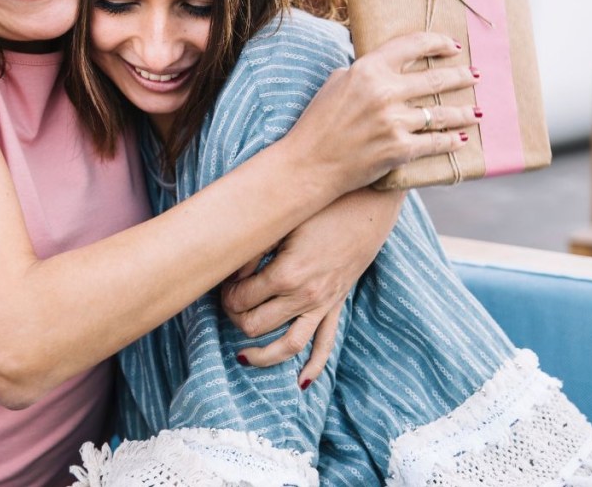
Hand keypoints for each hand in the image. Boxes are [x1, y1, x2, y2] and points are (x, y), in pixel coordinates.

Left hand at [221, 187, 404, 386]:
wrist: (367, 208)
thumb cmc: (322, 210)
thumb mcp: (282, 226)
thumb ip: (254, 252)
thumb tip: (231, 275)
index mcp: (286, 274)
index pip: (241, 299)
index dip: (225, 294)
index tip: (224, 284)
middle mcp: (304, 296)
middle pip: (256, 325)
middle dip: (235, 317)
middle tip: (230, 304)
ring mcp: (323, 305)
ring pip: (287, 345)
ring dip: (262, 355)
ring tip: (242, 356)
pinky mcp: (336, 306)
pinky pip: (325, 344)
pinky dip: (313, 367)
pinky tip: (300, 383)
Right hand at [284, 32, 478, 195]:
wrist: (310, 163)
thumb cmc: (319, 123)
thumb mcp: (337, 83)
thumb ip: (365, 70)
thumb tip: (388, 63)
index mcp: (368, 69)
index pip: (413, 45)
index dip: (438, 43)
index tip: (453, 46)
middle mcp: (384, 92)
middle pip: (435, 79)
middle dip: (461, 77)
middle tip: (475, 76)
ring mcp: (394, 122)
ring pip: (441, 113)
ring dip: (464, 112)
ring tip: (477, 110)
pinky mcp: (399, 149)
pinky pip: (435, 142)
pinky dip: (451, 141)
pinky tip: (460, 139)